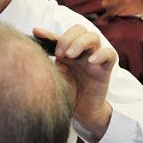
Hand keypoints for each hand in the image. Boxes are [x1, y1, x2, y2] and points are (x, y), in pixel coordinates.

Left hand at [33, 25, 115, 140]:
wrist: (81, 112)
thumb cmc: (68, 93)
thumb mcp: (54, 76)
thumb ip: (47, 62)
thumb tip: (32, 45)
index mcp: (68, 52)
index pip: (61, 35)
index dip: (49, 33)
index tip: (37, 33)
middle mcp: (82, 52)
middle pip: (79, 29)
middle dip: (68, 38)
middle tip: (60, 54)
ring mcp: (94, 58)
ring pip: (93, 37)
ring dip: (80, 43)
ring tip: (70, 56)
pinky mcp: (105, 69)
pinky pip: (109, 54)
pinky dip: (101, 54)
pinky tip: (90, 61)